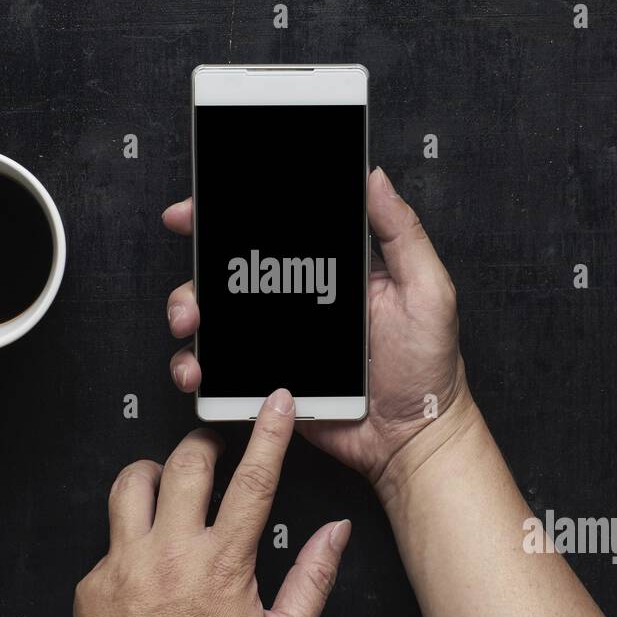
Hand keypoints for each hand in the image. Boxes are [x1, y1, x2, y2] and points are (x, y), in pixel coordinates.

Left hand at [73, 388, 350, 616]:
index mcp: (221, 567)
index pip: (253, 479)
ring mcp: (123, 567)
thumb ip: (312, 579)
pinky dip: (131, 537)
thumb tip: (335, 535)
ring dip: (155, 474)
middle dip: (204, 442)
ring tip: (171, 486)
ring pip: (130, 483)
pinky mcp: (91, 585)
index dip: (270, 432)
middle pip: (183, 462)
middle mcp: (168, 558)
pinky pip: (109, 538)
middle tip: (215, 448)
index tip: (276, 403)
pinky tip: (148, 562)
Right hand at [162, 167, 475, 504]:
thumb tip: (374, 178)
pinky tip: (200, 370)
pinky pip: (218, 368)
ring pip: (213, 316)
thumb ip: (401, 233)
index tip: (198, 209)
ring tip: (192, 324)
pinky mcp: (264, 379)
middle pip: (230, 271)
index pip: (273, 232)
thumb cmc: (428, 368)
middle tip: (194, 282)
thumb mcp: (427, 289)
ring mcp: (275, 340)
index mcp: (331, 270)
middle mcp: (296, 301)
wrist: (413, 438)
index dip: (229, 216)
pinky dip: (195, 365)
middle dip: (196, 268)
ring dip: (188, 311)